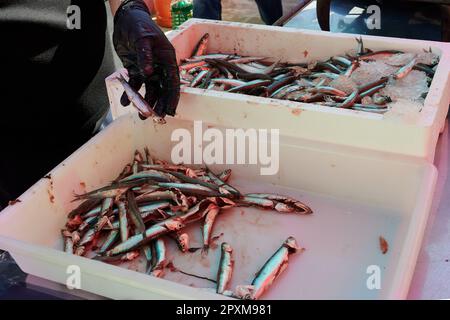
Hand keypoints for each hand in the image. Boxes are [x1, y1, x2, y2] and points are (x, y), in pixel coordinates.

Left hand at [113, 0, 179, 118]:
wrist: (124, 19)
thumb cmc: (139, 25)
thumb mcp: (143, 38)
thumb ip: (145, 56)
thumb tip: (148, 73)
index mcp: (167, 60)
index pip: (172, 82)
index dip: (172, 97)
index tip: (170, 110)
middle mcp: (160, 67)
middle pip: (162, 90)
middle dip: (159, 104)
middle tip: (155, 117)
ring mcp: (148, 69)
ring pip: (149, 90)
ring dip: (145, 102)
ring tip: (141, 116)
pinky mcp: (136, 70)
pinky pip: (135, 85)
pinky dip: (130, 94)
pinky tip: (125, 102)